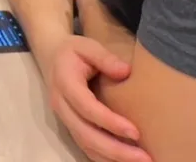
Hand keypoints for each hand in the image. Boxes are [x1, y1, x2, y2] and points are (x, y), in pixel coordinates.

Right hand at [48, 35, 150, 161]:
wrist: (51, 58)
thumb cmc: (73, 52)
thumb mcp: (87, 46)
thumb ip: (104, 58)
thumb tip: (125, 72)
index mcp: (65, 83)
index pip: (86, 107)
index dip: (109, 122)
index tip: (135, 132)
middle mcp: (61, 105)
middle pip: (86, 134)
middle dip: (115, 149)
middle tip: (144, 158)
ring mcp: (64, 119)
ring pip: (85, 145)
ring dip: (112, 157)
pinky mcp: (71, 126)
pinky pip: (86, 147)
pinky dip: (105, 157)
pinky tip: (124, 160)